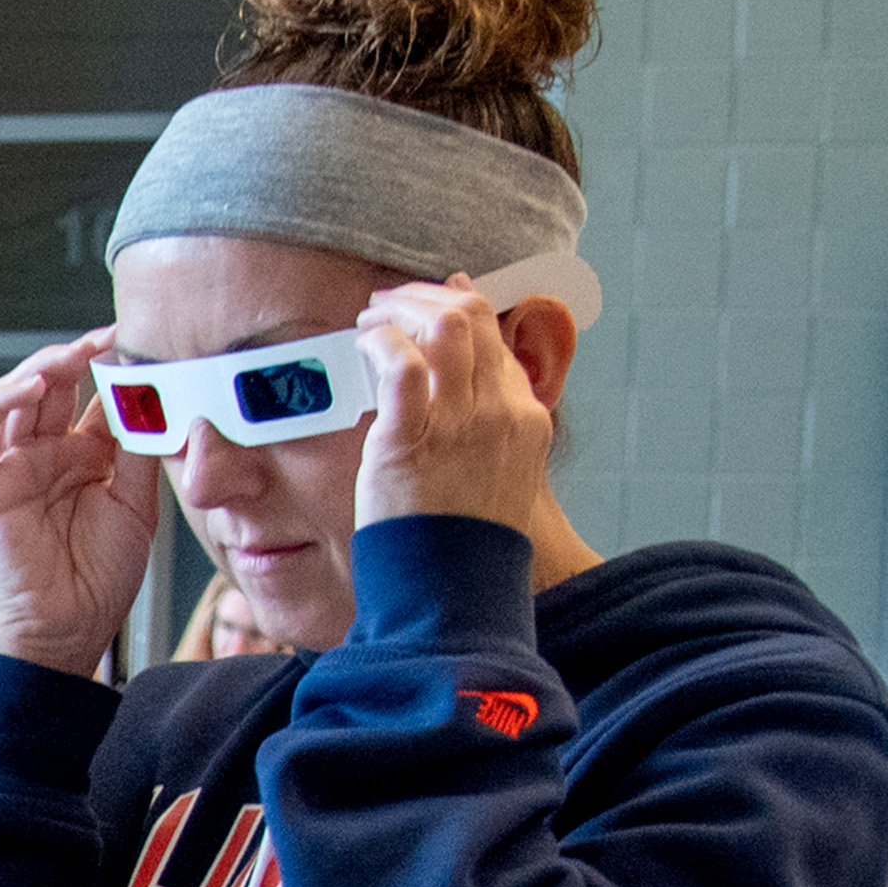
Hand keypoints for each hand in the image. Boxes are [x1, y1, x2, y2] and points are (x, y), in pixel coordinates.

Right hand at [0, 329, 160, 676]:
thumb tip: (153, 395)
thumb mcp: (138, 504)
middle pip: (56, 386)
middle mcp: (50, 456)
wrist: (69, 628)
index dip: (113, 368)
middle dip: (79, 355)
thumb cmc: (100, 579)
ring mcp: (17, 466)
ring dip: (42, 368)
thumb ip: (140, 450)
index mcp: (88, 459)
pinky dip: (2, 402)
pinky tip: (32, 388)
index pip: (96, 397)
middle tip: (109, 337)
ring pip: (18, 397)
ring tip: (72, 354)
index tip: (140, 342)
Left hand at [356, 279, 557, 536]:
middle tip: (387, 302)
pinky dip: (380, 341)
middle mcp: (499, 412)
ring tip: (371, 317)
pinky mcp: (412, 439)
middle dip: (423, 296)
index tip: (426, 300)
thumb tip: (458, 395)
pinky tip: (363, 344)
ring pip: (442, 326)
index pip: (495, 337)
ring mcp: (459, 423)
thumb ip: (486, 429)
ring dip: (399, 308)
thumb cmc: (461, 540)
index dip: (457, 306)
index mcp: (524, 417)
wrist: (454, 590)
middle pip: (472, 317)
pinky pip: (401, 364)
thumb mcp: (496, 475)